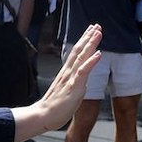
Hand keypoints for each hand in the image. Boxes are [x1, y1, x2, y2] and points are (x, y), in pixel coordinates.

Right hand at [12, 24, 101, 141]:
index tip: (92, 31)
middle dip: (88, 37)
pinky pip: (83, 71)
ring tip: (98, 32)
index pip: (77, 53)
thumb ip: (75, 82)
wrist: (43, 116)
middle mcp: (69, 72)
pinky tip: (98, 53)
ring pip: (81, 57)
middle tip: (97, 25)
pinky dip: (91, 61)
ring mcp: (71, 78)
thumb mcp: (69, 90)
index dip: (85, 41)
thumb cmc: (56, 106)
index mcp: (68, 73)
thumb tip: (83, 77)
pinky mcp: (73, 86)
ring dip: (90, 44)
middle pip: (79, 50)